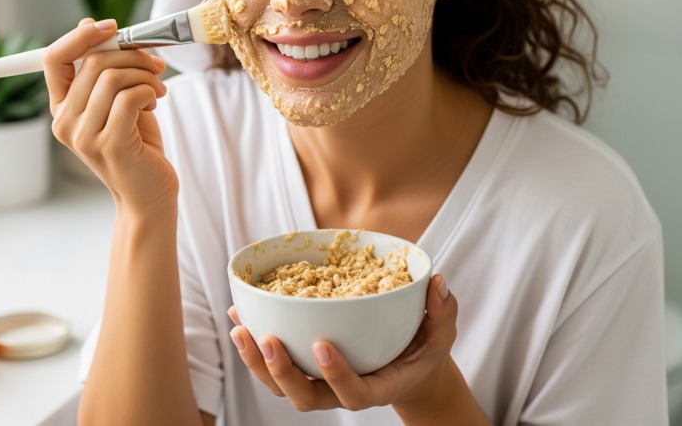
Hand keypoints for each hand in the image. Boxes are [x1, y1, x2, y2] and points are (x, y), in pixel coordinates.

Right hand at [44, 18, 176, 209]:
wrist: (149, 195)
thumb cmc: (137, 146)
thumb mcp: (118, 100)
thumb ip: (104, 69)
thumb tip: (89, 24)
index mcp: (61, 108)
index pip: (53, 58)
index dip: (80, 36)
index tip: (111, 26)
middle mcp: (65, 122)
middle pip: (92, 62)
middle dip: (131, 54)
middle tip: (156, 65)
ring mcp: (84, 136)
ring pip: (113, 77)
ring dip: (145, 75)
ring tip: (158, 90)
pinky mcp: (110, 145)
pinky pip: (130, 97)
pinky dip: (149, 91)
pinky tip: (155, 102)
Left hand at [228, 274, 460, 412]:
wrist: (406, 367)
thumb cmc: (423, 348)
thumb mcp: (442, 332)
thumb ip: (443, 311)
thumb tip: (438, 283)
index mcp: (377, 386)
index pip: (354, 394)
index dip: (335, 375)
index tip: (321, 345)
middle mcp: (342, 390)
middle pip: (305, 398)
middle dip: (282, 372)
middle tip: (268, 339)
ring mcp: (319, 383)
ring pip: (281, 386)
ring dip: (256, 361)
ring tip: (240, 329)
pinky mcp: (304, 369)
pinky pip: (272, 365)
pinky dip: (253, 342)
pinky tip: (239, 316)